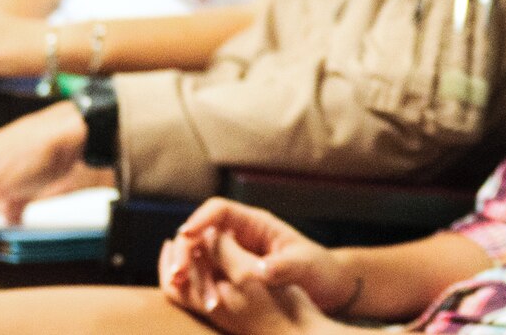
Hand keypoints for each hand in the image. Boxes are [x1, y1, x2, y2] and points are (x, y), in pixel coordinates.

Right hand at [161, 207, 357, 334]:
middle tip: (176, 274)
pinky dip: (194, 282)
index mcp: (256, 224)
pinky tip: (188, 295)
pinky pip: (204, 273)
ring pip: (198, 254)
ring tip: (179, 287)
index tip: (186, 235)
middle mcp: (240, 236)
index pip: (219, 210)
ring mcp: (233, 255)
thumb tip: (261, 271)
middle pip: (200, 232)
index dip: (200, 219)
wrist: (328, 287)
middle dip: (185, 250)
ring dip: (187, 269)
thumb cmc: (320, 270)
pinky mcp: (230, 274)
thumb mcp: (305, 266)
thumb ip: (284, 267)